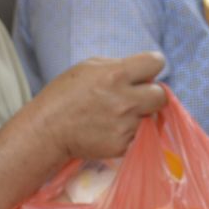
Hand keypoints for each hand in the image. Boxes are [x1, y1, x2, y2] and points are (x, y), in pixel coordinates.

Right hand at [33, 52, 167, 160]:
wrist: (47, 130)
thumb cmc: (66, 94)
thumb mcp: (89, 67)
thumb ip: (120, 66)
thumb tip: (145, 73)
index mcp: (116, 74)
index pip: (157, 62)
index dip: (151, 66)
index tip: (144, 72)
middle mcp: (125, 100)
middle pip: (161, 95)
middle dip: (152, 93)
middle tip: (137, 96)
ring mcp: (125, 125)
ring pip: (149, 116)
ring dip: (138, 114)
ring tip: (114, 114)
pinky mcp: (123, 145)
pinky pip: (137, 135)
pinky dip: (127, 132)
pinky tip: (109, 128)